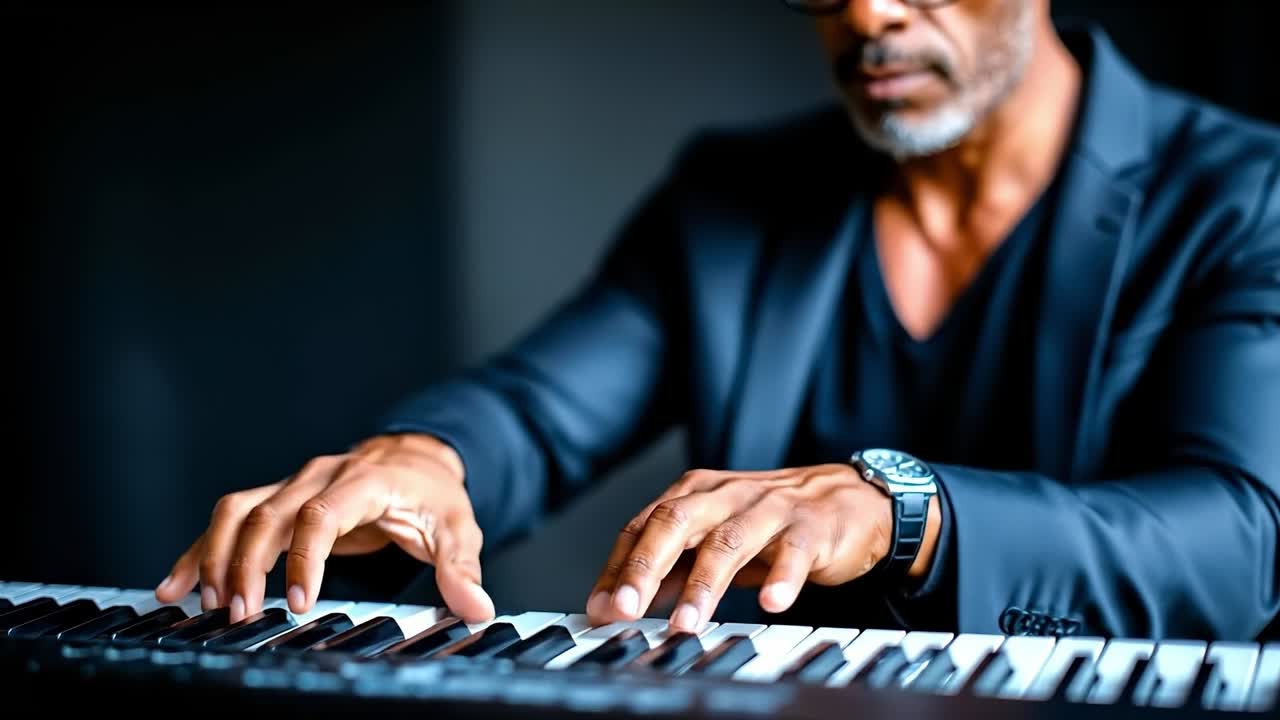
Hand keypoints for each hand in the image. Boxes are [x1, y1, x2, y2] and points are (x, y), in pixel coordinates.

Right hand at [154, 433, 494, 624]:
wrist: (417, 460)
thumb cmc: (434, 497)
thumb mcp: (458, 529)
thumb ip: (462, 569)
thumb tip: (477, 609)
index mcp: (366, 480)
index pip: (322, 512)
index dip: (304, 556)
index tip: (296, 602)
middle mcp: (322, 474)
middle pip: (269, 511)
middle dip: (247, 564)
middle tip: (240, 615)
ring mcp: (295, 483)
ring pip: (239, 510)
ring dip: (214, 555)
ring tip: (202, 606)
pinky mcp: (279, 498)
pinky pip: (232, 518)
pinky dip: (200, 550)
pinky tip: (175, 585)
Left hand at [584, 464, 939, 632]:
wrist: (847, 499)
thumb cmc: (771, 521)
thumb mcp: (714, 538)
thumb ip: (671, 565)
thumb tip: (621, 601)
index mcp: (695, 493)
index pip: (644, 525)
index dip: (619, 567)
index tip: (601, 607)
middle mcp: (725, 494)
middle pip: (676, 522)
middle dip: (646, 567)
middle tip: (627, 609)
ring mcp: (768, 508)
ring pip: (728, 541)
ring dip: (703, 584)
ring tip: (686, 623)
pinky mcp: (810, 527)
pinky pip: (794, 552)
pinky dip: (782, 577)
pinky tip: (772, 603)